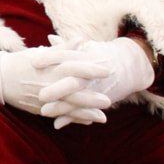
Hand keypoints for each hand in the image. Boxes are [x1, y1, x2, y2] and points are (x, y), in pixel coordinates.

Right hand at [0, 47, 109, 126]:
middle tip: (108, 101)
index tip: (107, 70)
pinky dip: (74, 118)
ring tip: (103, 117)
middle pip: (72, 91)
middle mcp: (47, 83)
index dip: (90, 68)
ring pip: (67, 107)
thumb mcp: (41, 53)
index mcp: (49, 67)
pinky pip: (59, 114)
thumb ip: (63, 48)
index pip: (73, 67)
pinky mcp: (39, 108)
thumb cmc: (22, 62)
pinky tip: (88, 121)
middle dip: (91, 97)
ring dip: (85, 112)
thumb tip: (81, 39)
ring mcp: (43, 97)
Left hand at [37, 37, 155, 112]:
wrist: (131, 66)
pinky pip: (85, 111)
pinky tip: (57, 124)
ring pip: (78, 99)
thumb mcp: (87, 48)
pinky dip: (72, 118)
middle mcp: (89, 73)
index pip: (65, 55)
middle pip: (73, 81)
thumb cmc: (102, 55)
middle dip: (57, 88)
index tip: (33, 61)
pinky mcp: (100, 100)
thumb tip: (49, 38)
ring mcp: (95, 88)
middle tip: (39, 94)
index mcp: (84, 57)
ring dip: (61, 107)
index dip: (50, 58)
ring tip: (43, 111)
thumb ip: (67, 45)